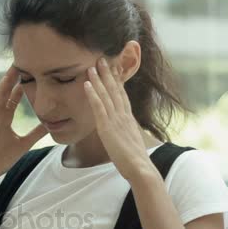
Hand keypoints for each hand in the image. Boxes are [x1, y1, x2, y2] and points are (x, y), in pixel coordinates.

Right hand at [0, 65, 48, 179]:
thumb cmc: (3, 158)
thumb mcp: (24, 143)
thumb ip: (35, 133)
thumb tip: (49, 126)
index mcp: (5, 119)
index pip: (13, 98)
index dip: (21, 87)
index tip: (30, 74)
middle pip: (7, 92)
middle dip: (14, 78)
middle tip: (23, 63)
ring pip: (0, 94)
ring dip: (6, 81)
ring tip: (14, 67)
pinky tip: (5, 82)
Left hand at [83, 58, 155, 181]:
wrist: (140, 169)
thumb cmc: (135, 160)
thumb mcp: (130, 142)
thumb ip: (125, 134)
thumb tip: (123, 133)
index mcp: (129, 118)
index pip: (122, 95)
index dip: (117, 80)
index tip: (113, 68)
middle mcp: (123, 116)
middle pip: (115, 90)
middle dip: (108, 74)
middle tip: (102, 59)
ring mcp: (116, 120)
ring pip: (106, 95)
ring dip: (98, 79)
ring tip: (91, 65)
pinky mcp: (108, 128)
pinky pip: (99, 107)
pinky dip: (93, 94)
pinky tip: (87, 84)